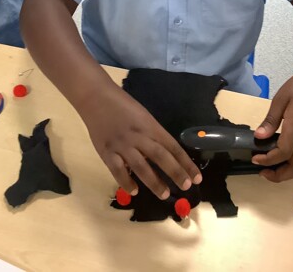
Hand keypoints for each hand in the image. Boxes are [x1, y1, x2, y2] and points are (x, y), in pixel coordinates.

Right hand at [84, 82, 201, 198]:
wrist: (96, 98)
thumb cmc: (122, 105)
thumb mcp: (143, 116)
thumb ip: (152, 135)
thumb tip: (162, 156)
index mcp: (150, 126)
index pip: (172, 147)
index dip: (185, 163)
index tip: (196, 177)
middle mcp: (139, 136)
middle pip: (160, 156)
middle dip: (175, 172)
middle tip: (186, 187)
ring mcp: (122, 145)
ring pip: (141, 166)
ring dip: (154, 182)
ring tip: (164, 194)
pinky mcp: (106, 151)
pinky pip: (117, 170)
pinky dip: (126, 181)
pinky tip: (134, 191)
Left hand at [252, 69, 292, 182]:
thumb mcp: (281, 98)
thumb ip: (271, 119)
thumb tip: (259, 137)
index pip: (284, 152)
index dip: (268, 160)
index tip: (254, 158)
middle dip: (280, 175)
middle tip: (262, 171)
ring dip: (288, 173)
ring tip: (271, 168)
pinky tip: (281, 158)